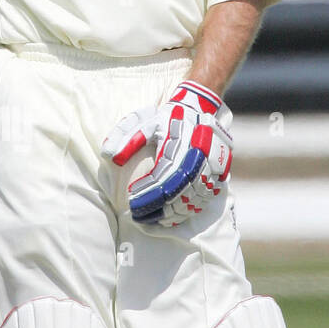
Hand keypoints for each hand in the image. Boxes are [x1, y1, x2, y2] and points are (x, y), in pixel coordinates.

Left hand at [102, 79, 232, 227]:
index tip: (131, 202)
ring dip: (172, 213)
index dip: (146, 194)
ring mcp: (211, 167)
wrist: (199, 109)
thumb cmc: (167, 118)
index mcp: (178, 147)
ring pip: (192, 200)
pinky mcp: (218, 173)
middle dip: (156, 209)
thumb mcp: (144, 121)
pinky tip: (174, 216)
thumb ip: (126, 137)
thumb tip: (110, 156)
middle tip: (138, 217)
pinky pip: (205, 198)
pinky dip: (189, 210)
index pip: (161, 179)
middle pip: (176, 194)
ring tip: (154, 219)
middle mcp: (197, 159)